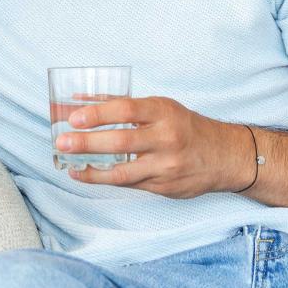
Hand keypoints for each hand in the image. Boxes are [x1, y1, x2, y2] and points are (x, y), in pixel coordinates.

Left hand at [55, 96, 252, 198]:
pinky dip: (105, 179)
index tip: (74, 117)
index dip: (98, 113)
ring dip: (92, 170)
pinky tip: (87, 174)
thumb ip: (120, 103)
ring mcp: (166, 166)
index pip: (127, 108)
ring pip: (123, 172)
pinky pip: (129, 184)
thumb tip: (79, 99)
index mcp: (164, 112)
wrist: (224, 156)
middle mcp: (167, 138)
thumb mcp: (160, 106)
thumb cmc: (184, 126)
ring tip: (69, 164)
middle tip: (62, 142)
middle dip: (88, 143)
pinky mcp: (164, 187)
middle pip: (122, 141)